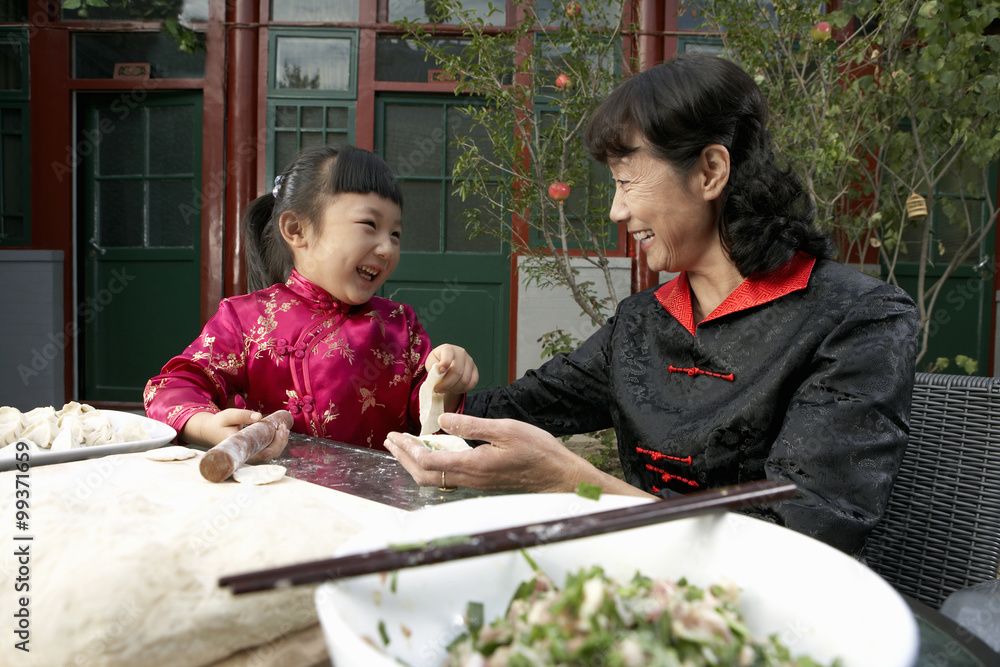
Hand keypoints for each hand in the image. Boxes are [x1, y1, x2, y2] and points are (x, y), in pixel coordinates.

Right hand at [181, 409, 289, 459]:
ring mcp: (251, 454)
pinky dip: (278, 441)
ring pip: (270, 454)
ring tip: (284, 427)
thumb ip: (242, 415)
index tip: (273, 444)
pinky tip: (282, 431)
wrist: (211, 430)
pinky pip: (269, 449)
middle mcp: (245, 455)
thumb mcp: (228, 416)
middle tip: (282, 428)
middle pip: (267, 457)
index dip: (266, 454)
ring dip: (281, 442)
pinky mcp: (255, 450)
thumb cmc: (219, 423)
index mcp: (237, 449)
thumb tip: (259, 416)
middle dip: (279, 443)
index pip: (254, 457)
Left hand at [385, 413, 591, 492]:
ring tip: (403, 447)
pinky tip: (431, 454)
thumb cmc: (537, 451)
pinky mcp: (481, 482)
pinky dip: (431, 466)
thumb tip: (442, 420)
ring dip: (415, 463)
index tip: (395, 435)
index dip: (408, 449)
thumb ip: (472, 426)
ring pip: (435, 479)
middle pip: (425, 476)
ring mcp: (476, 483)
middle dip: (403, 458)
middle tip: (390, 440)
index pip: (428, 462)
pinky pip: (447, 478)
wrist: (559, 477)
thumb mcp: (505, 429)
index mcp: (473, 465)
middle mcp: (470, 479)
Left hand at [426, 344, 479, 410]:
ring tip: (445, 390)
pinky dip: (463, 389)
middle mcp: (461, 353)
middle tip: (437, 389)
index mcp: (448, 349)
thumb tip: (440, 374)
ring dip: (453, 388)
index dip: (445, 363)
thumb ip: (434, 367)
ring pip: (465, 380)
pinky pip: (472, 383)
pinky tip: (454, 389)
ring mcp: (470, 361)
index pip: (448, 355)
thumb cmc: (437, 362)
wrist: (447, 362)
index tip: (440, 371)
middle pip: (457, 371)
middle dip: (446, 384)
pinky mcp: (475, 370)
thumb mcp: (431, 362)